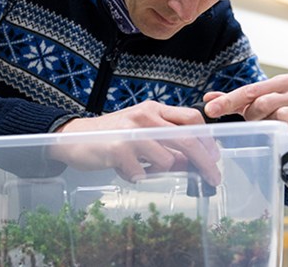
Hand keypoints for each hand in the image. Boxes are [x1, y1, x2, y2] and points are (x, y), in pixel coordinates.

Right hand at [49, 100, 220, 184]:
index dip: (208, 139)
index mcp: (154, 109)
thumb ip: (166, 145)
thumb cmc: (111, 136)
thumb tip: (193, 163)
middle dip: (205, 161)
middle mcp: (145, 116)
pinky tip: (123, 168)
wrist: (73, 137)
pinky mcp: (118, 148)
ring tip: (139, 166)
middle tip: (213, 178)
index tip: (214, 157)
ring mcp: (132, 131)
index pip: (192, 118)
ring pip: (166, 160)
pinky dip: (136, 176)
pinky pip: (142, 173)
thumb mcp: (142, 134)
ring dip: (158, 171)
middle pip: (188, 139)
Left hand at [203, 74, 287, 152]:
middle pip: (262, 103)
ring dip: (267, 125)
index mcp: (283, 81)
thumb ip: (234, 100)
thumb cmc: (279, 113)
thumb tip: (208, 98)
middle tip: (253, 121)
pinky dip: (281, 134)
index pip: (250, 90)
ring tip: (270, 126)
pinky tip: (284, 134)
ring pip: (276, 116)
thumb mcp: (256, 104)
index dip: (228, 100)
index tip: (210, 110)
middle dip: (252, 116)